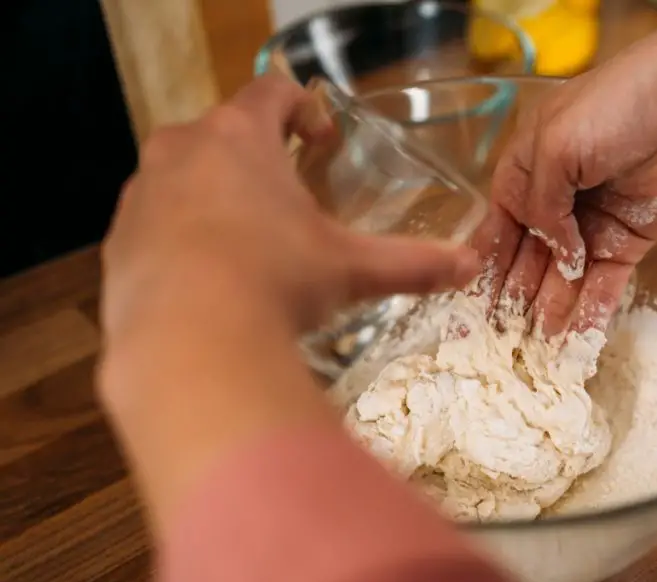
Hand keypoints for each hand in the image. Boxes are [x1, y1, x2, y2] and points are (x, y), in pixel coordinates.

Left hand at [98, 75, 477, 529]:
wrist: (188, 346)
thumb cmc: (276, 284)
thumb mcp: (351, 271)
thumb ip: (412, 263)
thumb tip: (470, 266)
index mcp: (238, 137)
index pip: (271, 92)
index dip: (302, 109)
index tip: (319, 142)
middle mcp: (180, 151)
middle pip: (221, 133)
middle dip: (255, 159)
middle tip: (286, 201)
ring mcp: (141, 195)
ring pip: (181, 178)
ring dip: (215, 199)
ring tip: (250, 248)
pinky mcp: (117, 242)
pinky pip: (154, 226)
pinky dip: (182, 241)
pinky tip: (211, 285)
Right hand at [472, 30, 656, 335]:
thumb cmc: (611, 108)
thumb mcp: (556, 147)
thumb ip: (541, 205)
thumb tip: (554, 254)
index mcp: (522, 178)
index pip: (493, 236)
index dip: (478, 277)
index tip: (463, 318)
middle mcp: (551, 209)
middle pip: (523, 267)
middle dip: (509, 308)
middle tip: (496, 352)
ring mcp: (589, 231)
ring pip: (560, 284)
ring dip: (545, 319)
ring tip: (531, 361)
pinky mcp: (626, 247)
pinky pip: (602, 287)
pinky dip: (587, 316)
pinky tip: (572, 348)